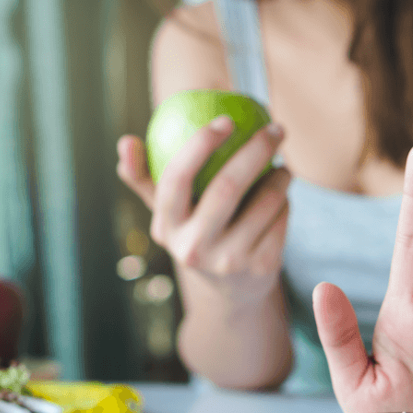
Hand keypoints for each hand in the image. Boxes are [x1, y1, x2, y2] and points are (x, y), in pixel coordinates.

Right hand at [117, 117, 290, 301]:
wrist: (230, 291)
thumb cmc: (196, 233)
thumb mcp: (169, 213)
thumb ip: (144, 177)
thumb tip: (126, 141)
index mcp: (166, 227)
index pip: (175, 179)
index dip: (200, 144)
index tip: (226, 120)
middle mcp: (194, 248)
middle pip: (227, 186)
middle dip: (256, 150)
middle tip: (274, 129)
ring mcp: (229, 261)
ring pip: (265, 201)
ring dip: (280, 176)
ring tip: (282, 167)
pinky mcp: (261, 267)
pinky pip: (281, 218)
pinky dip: (286, 202)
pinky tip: (283, 197)